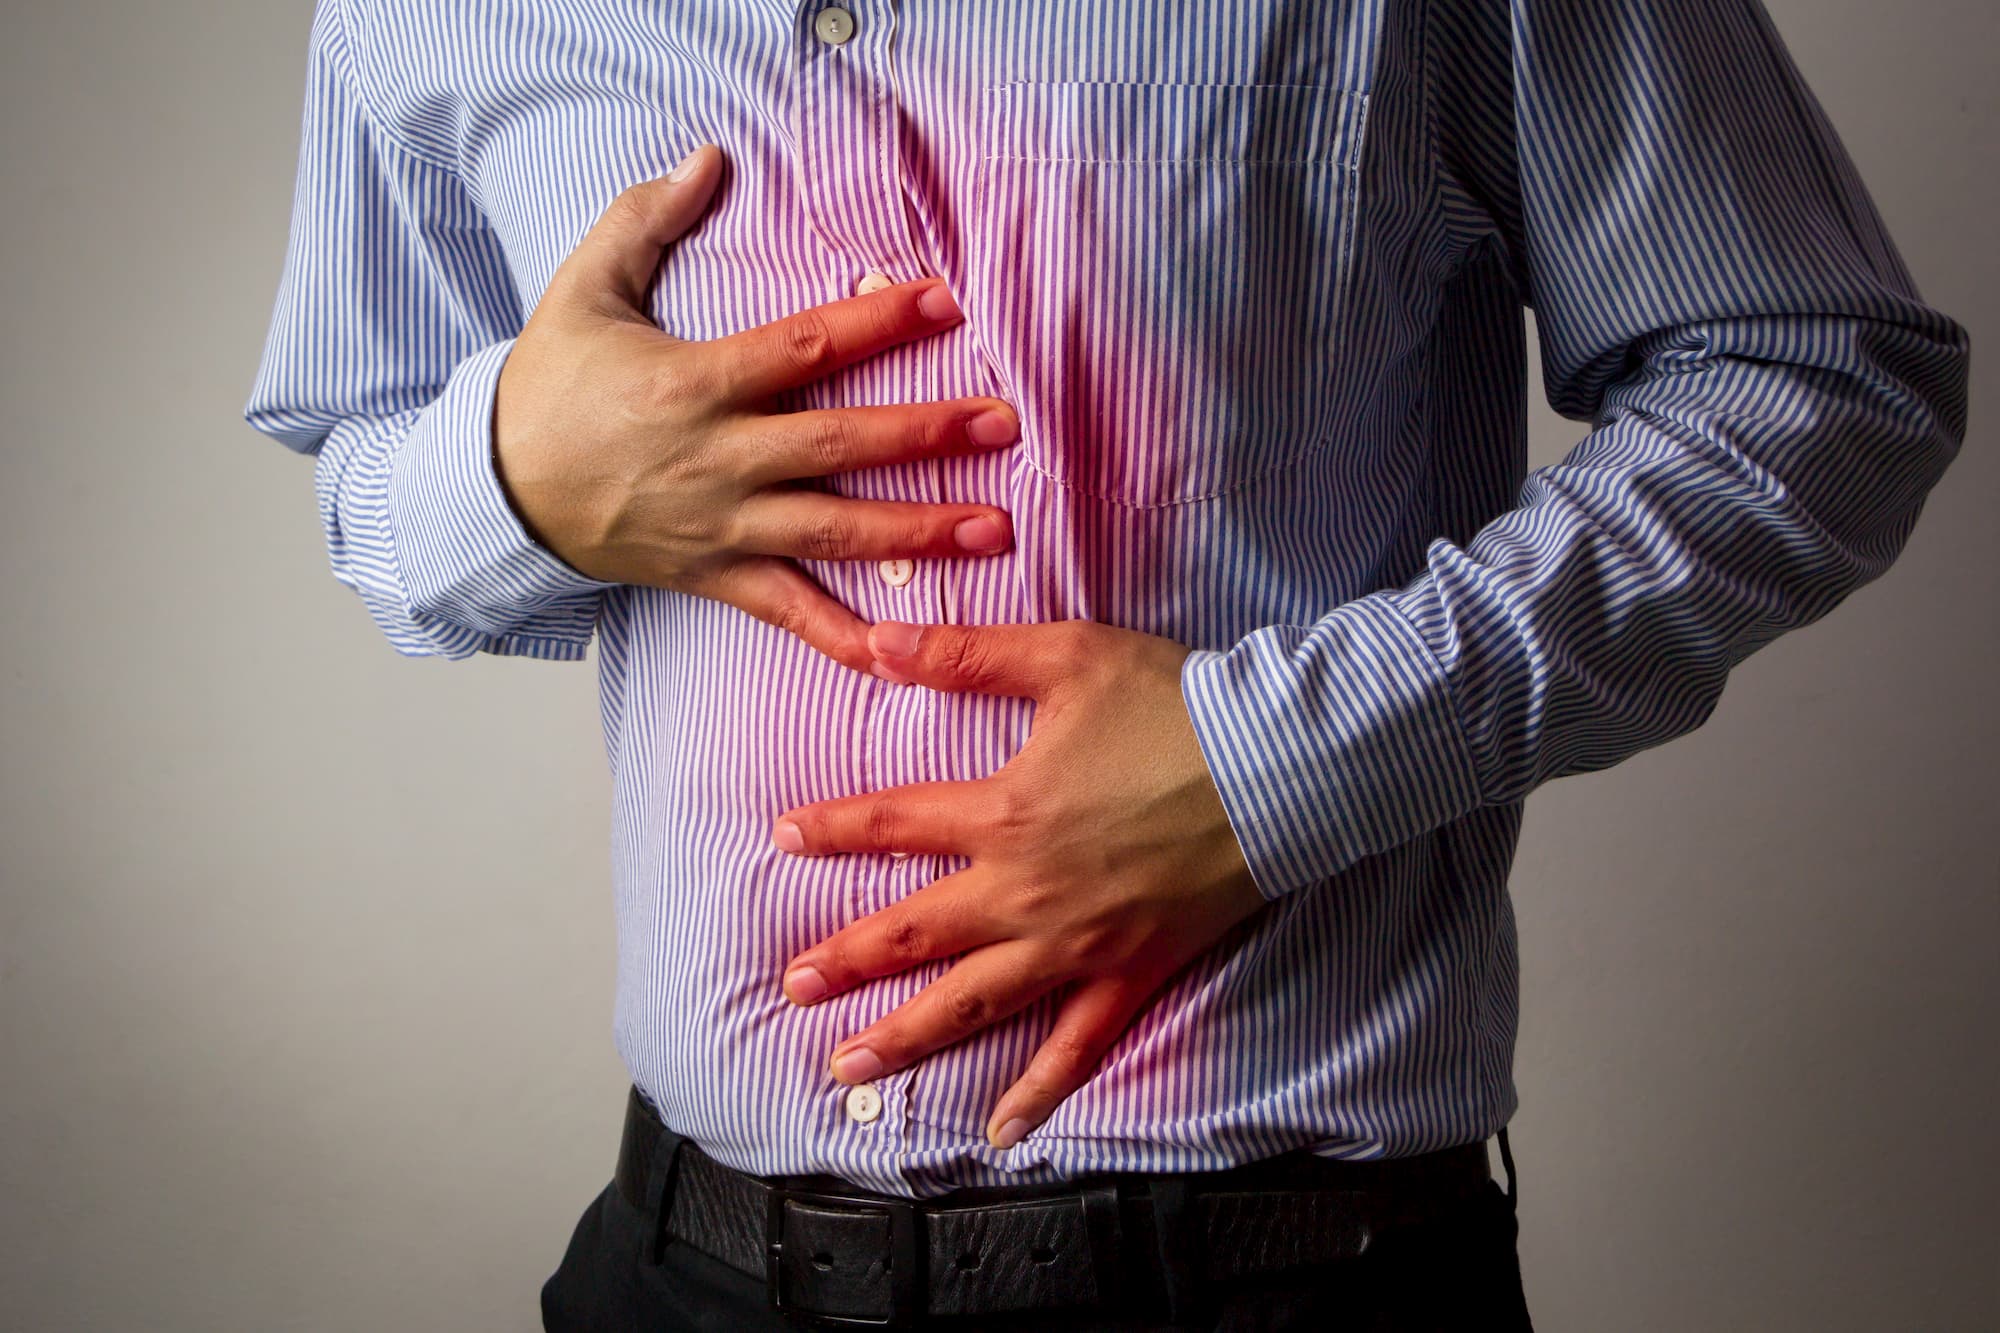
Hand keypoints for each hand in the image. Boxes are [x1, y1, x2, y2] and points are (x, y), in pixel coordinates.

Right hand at [491, 144, 1022, 676]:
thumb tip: (708, 157)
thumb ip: (645, 219)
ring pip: (831, 531)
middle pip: (836, 446)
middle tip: (1003, 422)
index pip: (801, 348)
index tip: (944, 302)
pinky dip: (842, 637)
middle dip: (925, 434)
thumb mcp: (584, 288)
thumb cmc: (548, 387)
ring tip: (994, 529)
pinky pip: (787, 610)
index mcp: (692, 384)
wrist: (496, 490)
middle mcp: (716, 460)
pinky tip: (903, 655)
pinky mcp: (714, 575)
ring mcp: (720, 524)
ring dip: (916, 533)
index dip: (876, 324)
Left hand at [769, 618, 1270, 1148]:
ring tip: (847, 1065)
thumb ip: (965, 653)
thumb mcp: (1063, 656)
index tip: (783, 837)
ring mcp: (1077, 944)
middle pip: (917, 933)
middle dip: (847, 959)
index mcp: (1004, 814)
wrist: (1276, 763)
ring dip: (906, 1037)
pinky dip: (1039, 1091)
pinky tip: (1002, 1128)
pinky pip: (1078, 1046)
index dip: (833, 829)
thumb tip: (876, 641)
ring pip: (975, 1002)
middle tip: (794, 987)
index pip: (894, 824)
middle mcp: (1026, 892)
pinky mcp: (1131, 973)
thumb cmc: (1173, 702)